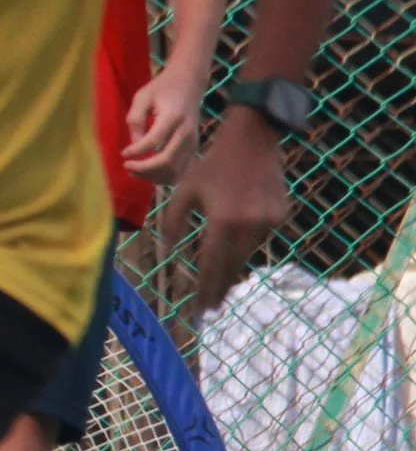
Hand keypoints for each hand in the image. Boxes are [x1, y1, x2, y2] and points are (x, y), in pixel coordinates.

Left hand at [119, 69, 203, 184]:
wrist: (190, 83)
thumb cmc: (163, 89)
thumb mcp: (143, 96)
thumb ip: (136, 119)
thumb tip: (134, 144)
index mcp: (173, 117)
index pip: (154, 141)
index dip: (136, 151)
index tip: (123, 153)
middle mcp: (186, 132)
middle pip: (167, 161)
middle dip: (144, 169)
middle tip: (127, 166)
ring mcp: (193, 142)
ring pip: (175, 171)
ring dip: (153, 176)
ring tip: (135, 171)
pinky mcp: (194, 149)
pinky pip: (180, 171)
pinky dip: (164, 177)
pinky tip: (149, 172)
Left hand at [166, 106, 289, 313]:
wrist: (252, 139)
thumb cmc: (211, 165)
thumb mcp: (183, 193)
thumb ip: (173, 224)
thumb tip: (169, 252)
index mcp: (222, 222)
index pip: (212, 265)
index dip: (206, 289)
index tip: (201, 310)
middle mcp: (249, 226)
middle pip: (232, 266)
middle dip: (220, 287)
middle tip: (211, 307)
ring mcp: (269, 221)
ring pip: (246, 253)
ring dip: (233, 265)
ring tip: (220, 282)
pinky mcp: (281, 215)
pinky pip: (259, 237)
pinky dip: (246, 243)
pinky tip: (236, 242)